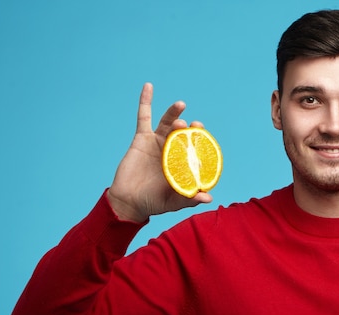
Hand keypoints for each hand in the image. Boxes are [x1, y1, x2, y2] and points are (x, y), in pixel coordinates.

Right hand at [107, 83, 212, 222]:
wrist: (129, 202)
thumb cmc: (154, 202)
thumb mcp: (174, 202)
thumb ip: (190, 198)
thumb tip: (209, 199)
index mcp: (184, 162)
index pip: (197, 147)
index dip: (202, 139)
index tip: (204, 134)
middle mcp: (173, 150)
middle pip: (184, 133)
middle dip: (190, 127)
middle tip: (195, 125)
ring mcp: (158, 142)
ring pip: (168, 123)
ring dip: (174, 113)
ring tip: (180, 105)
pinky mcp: (142, 138)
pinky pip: (143, 116)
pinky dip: (146, 101)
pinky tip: (149, 86)